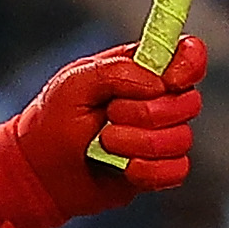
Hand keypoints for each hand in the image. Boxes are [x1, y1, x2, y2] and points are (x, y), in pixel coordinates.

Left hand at [0, 37, 206, 218]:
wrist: (39, 171)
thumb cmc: (52, 121)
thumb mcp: (73, 84)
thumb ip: (115, 72)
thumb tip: (157, 84)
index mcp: (142, 70)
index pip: (188, 55)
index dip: (189, 66)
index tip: (167, 81)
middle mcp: (158, 100)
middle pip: (188, 102)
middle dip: (146, 113)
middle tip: (108, 117)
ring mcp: (161, 135)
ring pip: (182, 139)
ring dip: (140, 144)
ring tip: (104, 144)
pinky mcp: (158, 168)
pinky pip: (176, 171)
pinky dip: (149, 171)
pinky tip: (123, 169)